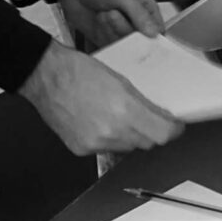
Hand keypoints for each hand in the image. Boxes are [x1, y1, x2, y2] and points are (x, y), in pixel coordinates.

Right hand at [19, 42, 183, 154]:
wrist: (46, 77)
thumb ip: (142, 102)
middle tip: (151, 119)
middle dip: (153, 132)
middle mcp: (111, 131)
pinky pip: (105, 150)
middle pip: (147, 143)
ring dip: (131, 136)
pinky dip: (109, 139)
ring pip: (127, 148)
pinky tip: (100, 123)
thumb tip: (159, 116)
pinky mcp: (81, 149)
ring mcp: (95, 143)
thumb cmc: (79, 70)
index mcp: (124, 110)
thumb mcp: (121, 80)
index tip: (175, 125)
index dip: (174, 130)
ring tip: (120, 118)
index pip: (163, 134)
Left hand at [52, 0, 162, 51]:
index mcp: (147, 10)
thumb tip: (154, 33)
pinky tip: (98, 22)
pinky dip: (103, 36)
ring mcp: (121, 32)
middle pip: (140, 42)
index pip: (158, 32)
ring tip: (102, 13)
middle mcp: (137, 23)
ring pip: (124, 45)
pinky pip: (110, 47)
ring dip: (110, 30)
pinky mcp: (107, 39)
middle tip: (111, 13)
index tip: (141, 38)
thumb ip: (139, 14)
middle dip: (123, 28)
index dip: (153, 40)